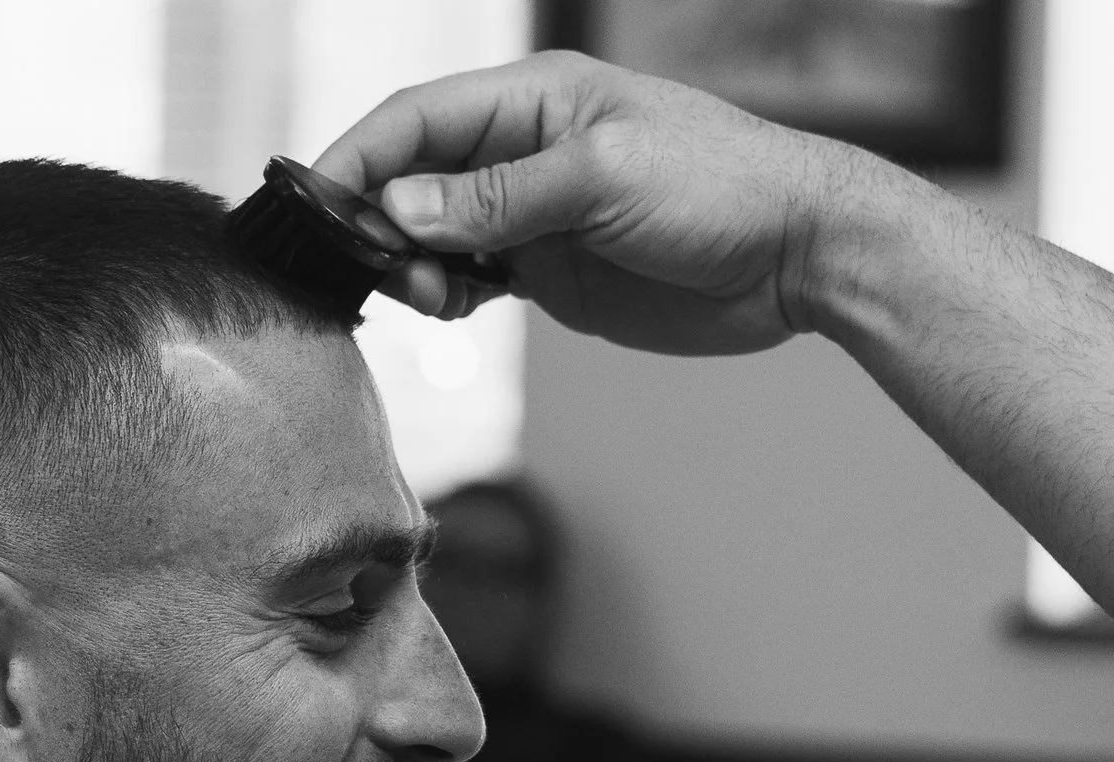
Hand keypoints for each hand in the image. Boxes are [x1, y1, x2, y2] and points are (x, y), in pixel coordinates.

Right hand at [312, 52, 872, 351]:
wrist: (800, 256)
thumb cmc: (722, 189)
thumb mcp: (603, 181)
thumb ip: (498, 198)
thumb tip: (400, 208)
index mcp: (535, 101)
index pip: (416, 119)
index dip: (357, 159)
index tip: (313, 207)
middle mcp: (524, 150)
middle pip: (411, 177)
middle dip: (375, 220)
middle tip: (368, 270)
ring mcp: (533, 212)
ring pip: (432, 232)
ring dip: (408, 266)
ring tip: (424, 296)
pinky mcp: (550, 267)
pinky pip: (469, 275)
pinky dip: (442, 293)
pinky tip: (444, 307)